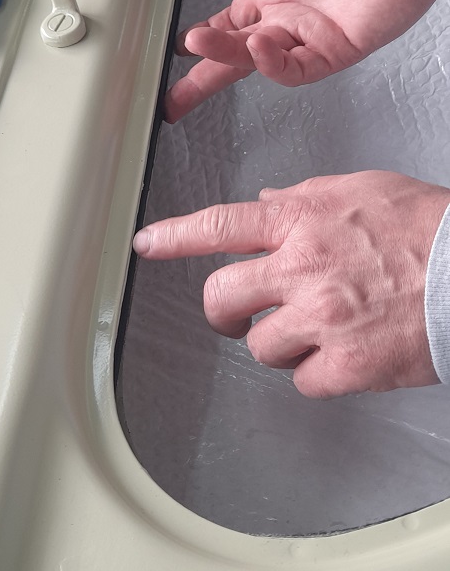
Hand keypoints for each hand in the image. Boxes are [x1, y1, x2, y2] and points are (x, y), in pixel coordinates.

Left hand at [133, 171, 449, 398]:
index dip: (175, 236)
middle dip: (224, 309)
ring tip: (322, 329)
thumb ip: (306, 198)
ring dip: (281, 342)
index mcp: (304, 220)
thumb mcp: (363, 190)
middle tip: (241, 312)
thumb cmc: (430, 229)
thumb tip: (267, 201)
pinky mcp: (345, 366)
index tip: (149, 244)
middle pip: (221, 297)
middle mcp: (303, 268)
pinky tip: (345, 353)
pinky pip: (302, 380)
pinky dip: (318, 373)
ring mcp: (321, 320)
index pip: (221, 225)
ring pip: (260, 346)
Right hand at [165, 0, 449, 121]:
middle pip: (235, 55)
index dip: (201, 43)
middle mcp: (291, 15)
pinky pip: (300, 66)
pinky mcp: (340, 44)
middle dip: (203, 75)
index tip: (174, 54)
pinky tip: (258, 44)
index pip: (229, 23)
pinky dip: (275, 63)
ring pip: (260, 60)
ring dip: (228, 57)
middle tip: (173, 93)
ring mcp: (313, 32)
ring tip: (202, 43)